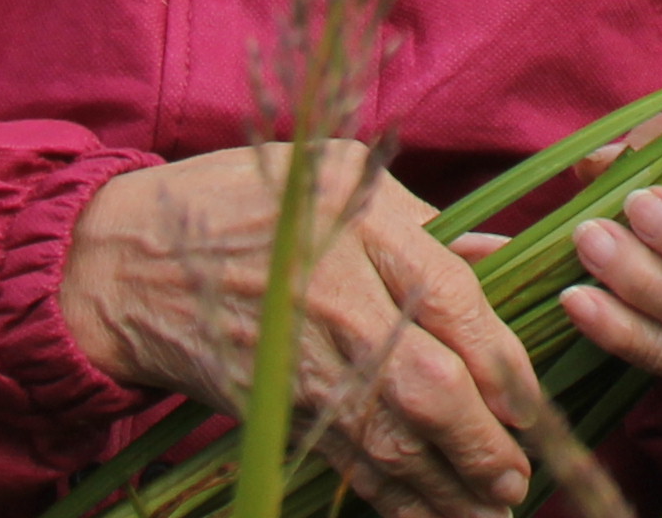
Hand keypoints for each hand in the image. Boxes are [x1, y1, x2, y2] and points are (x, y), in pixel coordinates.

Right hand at [60, 144, 556, 517]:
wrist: (130, 261)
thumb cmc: (246, 201)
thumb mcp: (344, 176)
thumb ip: (429, 224)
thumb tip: (504, 260)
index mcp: (367, 229)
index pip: (458, 305)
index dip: (505, 364)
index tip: (531, 404)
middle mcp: (339, 300)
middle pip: (431, 389)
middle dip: (483, 443)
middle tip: (517, 476)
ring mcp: (302, 358)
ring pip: (389, 441)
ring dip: (445, 486)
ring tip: (488, 509)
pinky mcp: (272, 404)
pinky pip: (342, 461)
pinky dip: (387, 497)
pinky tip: (423, 513)